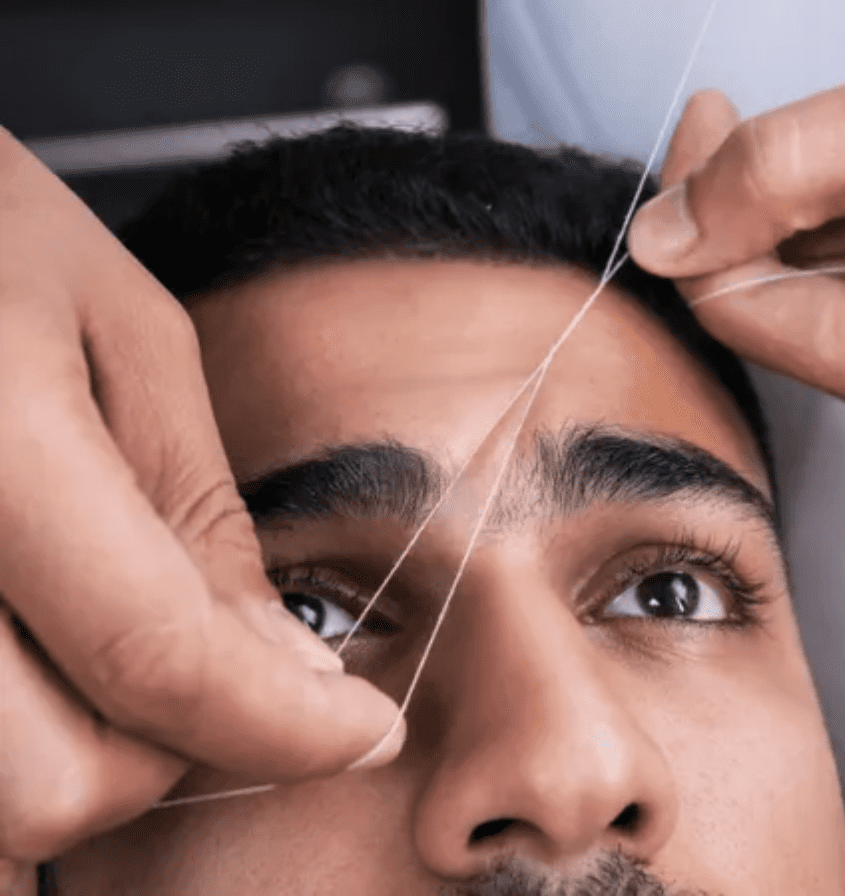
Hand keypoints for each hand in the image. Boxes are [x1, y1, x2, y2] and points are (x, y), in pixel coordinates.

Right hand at [0, 130, 402, 877]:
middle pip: (57, 786)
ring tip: (123, 659)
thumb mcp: (121, 333)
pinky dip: (26, 749)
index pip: (158, 654)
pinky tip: (59, 665)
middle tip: (219, 672)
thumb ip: (196, 513)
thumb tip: (290, 670)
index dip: (290, 722)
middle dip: (172, 752)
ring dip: (86, 767)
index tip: (369, 730)